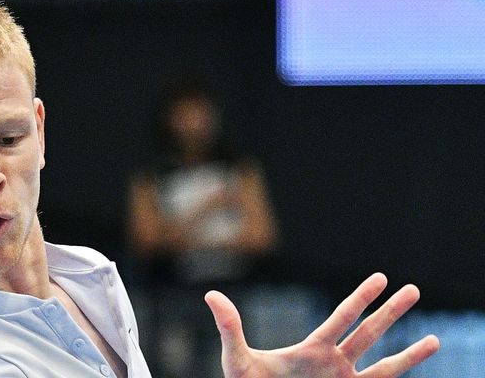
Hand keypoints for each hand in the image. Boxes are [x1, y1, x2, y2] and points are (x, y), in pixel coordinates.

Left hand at [205, 273, 439, 377]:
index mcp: (313, 349)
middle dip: (391, 311)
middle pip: (369, 331)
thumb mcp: (237, 358)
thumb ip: (230, 327)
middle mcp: (334, 363)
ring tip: (434, 337)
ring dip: (409, 351)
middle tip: (413, 289)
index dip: (362, 297)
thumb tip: (212, 294)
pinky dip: (402, 376)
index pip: (343, 317)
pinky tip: (419, 363)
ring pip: (384, 365)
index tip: (381, 278)